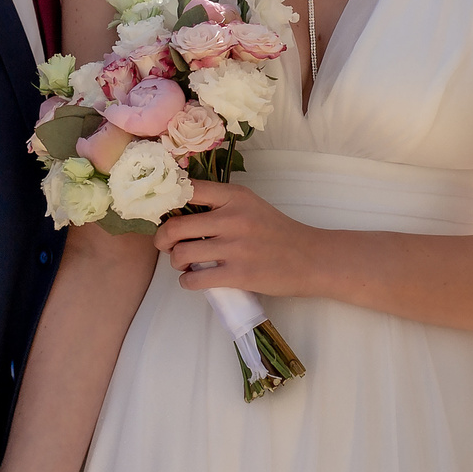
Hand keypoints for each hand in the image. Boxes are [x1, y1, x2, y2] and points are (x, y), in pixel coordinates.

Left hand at [153, 181, 322, 295]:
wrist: (310, 258)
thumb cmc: (277, 232)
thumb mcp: (251, 205)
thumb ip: (220, 203)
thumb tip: (178, 210)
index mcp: (235, 196)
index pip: (188, 190)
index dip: (167, 201)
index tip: (162, 212)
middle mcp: (233, 218)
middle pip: (175, 226)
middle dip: (162, 239)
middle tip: (166, 244)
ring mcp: (235, 248)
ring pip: (181, 255)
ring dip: (175, 262)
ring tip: (184, 263)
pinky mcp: (239, 275)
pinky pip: (195, 280)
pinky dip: (187, 282)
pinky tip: (193, 279)